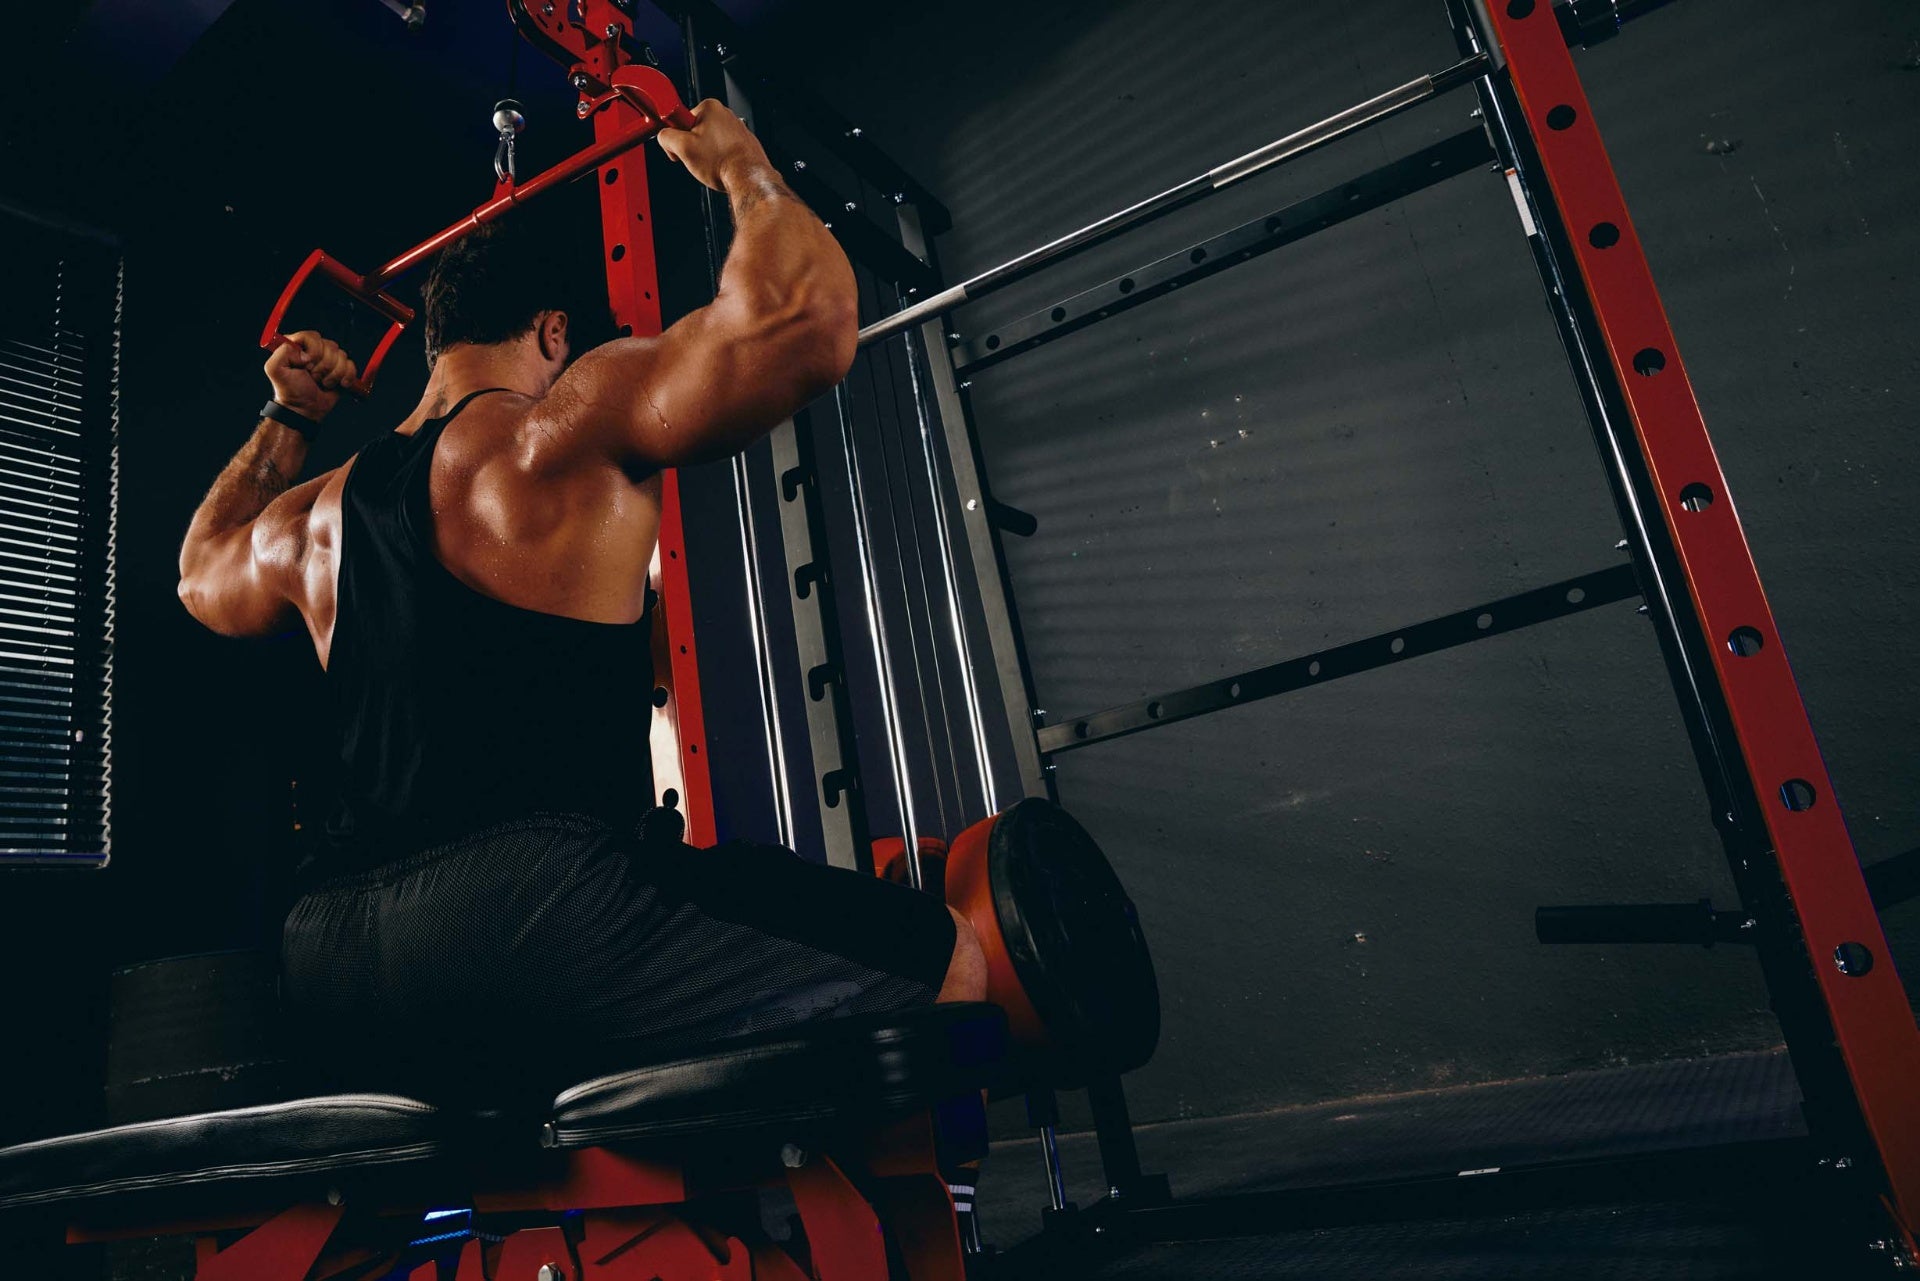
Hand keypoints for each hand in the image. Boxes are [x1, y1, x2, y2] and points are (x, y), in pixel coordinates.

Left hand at [264, 331, 357, 420]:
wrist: (304, 409)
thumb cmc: (290, 391)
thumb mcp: (275, 370)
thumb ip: (282, 353)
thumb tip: (306, 353)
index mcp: (297, 346)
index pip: (312, 336)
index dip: (313, 350)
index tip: (307, 364)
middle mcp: (314, 350)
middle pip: (330, 345)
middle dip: (323, 365)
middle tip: (313, 376)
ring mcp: (328, 360)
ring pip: (342, 356)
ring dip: (333, 374)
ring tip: (322, 382)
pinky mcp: (341, 370)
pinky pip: (351, 366)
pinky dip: (346, 377)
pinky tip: (337, 384)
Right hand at [655, 99, 771, 192]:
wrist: (748, 178)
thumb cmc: (722, 162)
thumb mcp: (683, 148)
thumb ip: (666, 137)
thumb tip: (664, 137)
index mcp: (710, 107)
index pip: (682, 120)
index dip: (678, 138)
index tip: (681, 148)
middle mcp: (726, 114)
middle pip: (695, 131)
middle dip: (693, 148)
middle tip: (698, 159)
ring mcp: (737, 129)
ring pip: (709, 143)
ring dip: (707, 156)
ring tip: (712, 164)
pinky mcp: (744, 144)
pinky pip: (723, 151)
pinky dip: (720, 160)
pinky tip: (722, 167)